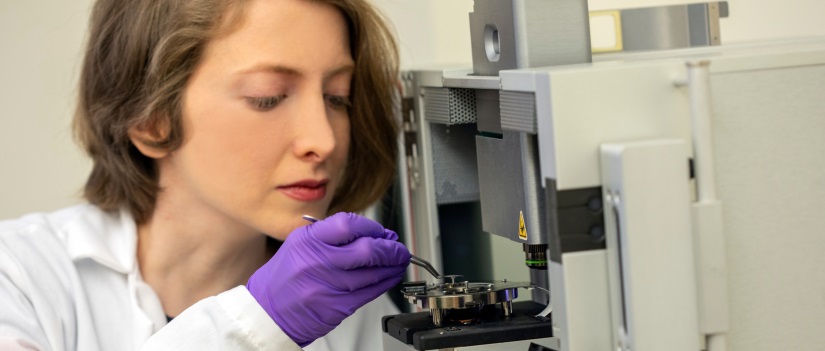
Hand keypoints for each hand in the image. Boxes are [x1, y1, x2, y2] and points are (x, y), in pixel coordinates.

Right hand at [246, 212, 409, 346]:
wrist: (267, 312)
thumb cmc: (284, 278)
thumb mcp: (299, 245)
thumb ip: (331, 236)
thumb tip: (371, 233)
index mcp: (307, 241)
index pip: (348, 224)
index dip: (372, 227)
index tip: (381, 231)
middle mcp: (316, 262)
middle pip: (366, 250)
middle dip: (389, 248)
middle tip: (397, 248)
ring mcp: (326, 286)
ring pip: (372, 272)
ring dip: (392, 265)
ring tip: (398, 261)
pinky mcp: (335, 307)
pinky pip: (369, 292)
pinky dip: (385, 282)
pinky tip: (390, 277)